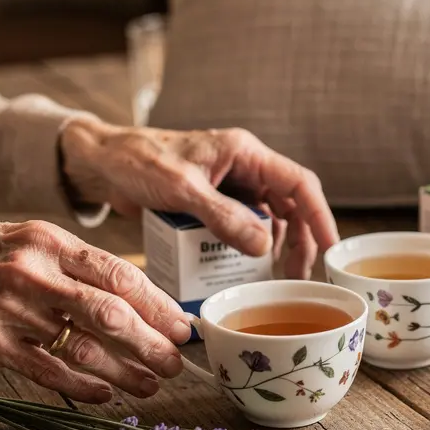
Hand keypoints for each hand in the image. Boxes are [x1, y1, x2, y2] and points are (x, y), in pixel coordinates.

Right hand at [0, 220, 191, 402]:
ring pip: (84, 347)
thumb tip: (134, 292)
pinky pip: (47, 371)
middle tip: (176, 361)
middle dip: (152, 342)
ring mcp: (11, 311)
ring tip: (151, 384)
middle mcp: (34, 274)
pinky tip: (105, 395)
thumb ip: (77, 262)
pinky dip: (82, 387)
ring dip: (126, 371)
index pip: (119, 275)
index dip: (158, 304)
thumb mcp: (29, 238)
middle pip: (111, 313)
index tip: (180, 324)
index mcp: (49, 241)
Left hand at [59, 120, 339, 279]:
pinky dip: (249, 247)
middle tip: (298, 275)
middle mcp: (243, 167)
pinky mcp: (213, 203)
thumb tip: (264, 247)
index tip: (331, 247)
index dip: (320, 215)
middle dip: (300, 239)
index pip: (298, 182)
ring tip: (277, 277)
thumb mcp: (182, 190)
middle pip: (290, 204)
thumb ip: (223, 217)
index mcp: (243, 152)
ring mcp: (229, 186)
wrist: (99, 163)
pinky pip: (242, 226)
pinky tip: (247, 268)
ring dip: (276, 246)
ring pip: (269, 217)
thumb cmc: (137, 161)